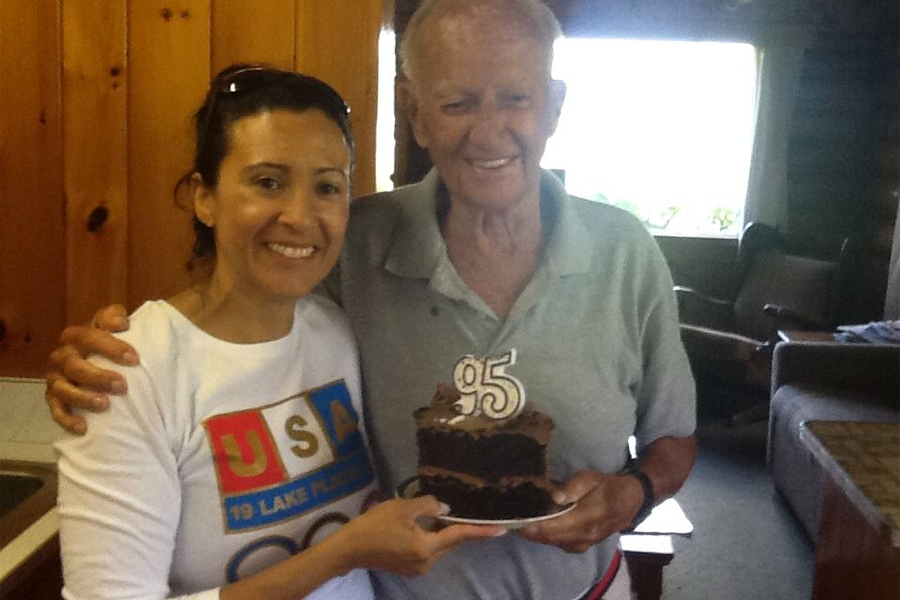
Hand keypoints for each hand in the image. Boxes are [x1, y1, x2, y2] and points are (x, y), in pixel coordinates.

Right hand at [45, 304, 136, 434]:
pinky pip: (57, 411)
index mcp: (77, 337)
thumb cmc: (112, 345)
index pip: (88, 337)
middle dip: (97, 376)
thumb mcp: (116, 327)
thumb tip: (121, 322)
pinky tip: (84, 428)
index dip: (110, 347)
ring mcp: (57, 379)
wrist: (103, 363)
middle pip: (74, 365)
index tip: (134, 359)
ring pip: (62, 389)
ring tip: (104, 404)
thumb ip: (115, 317)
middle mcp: (62, 357)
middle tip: (122, 386)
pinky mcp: (55, 400)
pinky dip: (68, 419)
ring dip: (82, 397)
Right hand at [336, 496, 504, 576]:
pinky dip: (428, 539)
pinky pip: (427, 551)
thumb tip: (446, 510)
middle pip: (449, 542)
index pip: (459, 536)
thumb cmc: (375, 525)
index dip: (481, 531)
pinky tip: (418, 527)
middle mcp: (426, 563)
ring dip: (439, 533)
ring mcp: (417, 569)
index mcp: (426, 547)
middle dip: (456, 528)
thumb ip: (429, 506)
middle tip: (460, 512)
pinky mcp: (408, 569)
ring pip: (438, 547)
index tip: (502, 530)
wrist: (349, 548)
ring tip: (428, 516)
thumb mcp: (403, 507)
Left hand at [517, 470, 642, 552]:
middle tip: (509, 521)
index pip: (554, 526)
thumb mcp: (592, 478)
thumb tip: (555, 497)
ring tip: (517, 523)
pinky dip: (545, 536)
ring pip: (552, 542)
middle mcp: (584, 535)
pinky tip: (534, 527)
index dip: (533, 525)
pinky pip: (559, 543)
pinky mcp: (581, 545)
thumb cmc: (608, 485)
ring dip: (534, 534)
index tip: (515, 519)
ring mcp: (583, 543)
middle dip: (528, 530)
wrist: (630, 501)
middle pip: (549, 537)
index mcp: (587, 517)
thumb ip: (574, 487)